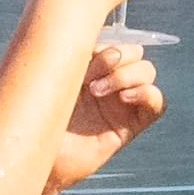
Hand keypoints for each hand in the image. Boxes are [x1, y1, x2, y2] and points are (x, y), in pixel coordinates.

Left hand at [49, 42, 165, 193]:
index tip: (83, 53)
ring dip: (126, 75)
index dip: (106, 41)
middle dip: (116, 56)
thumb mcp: (50, 78)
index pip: (116, 39)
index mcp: (90, 66)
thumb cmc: (36, 120)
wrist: (38, 159)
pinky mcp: (130, 126)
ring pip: (147, 71)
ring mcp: (121, 103)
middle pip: (136, 52)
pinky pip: (157, 103)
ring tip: (97, 91)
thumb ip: (70, 55)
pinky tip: (124, 98)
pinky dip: (147, 93)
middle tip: (89, 78)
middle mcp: (109, 82)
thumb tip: (89, 35)